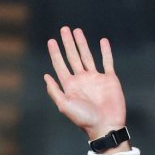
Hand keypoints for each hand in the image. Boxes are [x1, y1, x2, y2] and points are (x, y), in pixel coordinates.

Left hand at [43, 26, 127, 143]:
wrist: (105, 125)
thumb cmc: (84, 119)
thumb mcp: (64, 105)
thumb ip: (55, 91)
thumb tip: (45, 76)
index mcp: (69, 85)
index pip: (60, 65)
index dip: (55, 53)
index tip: (51, 40)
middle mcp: (81, 79)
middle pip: (72, 57)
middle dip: (68, 43)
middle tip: (64, 29)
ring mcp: (95, 78)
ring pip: (87, 56)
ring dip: (82, 44)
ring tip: (77, 31)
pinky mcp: (109, 79)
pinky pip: (107, 61)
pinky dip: (105, 51)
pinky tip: (102, 41)